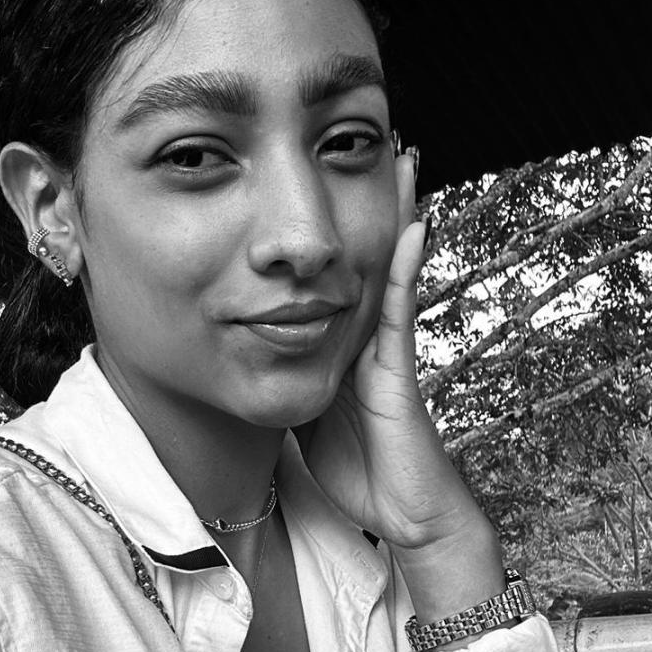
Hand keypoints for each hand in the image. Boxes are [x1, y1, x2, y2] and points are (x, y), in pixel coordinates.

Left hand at [298, 154, 504, 614]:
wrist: (404, 516)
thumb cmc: (357, 474)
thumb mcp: (301, 419)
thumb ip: (280, 385)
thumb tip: (240, 361)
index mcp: (338, 345)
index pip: (325, 274)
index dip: (321, 232)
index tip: (313, 176)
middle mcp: (365, 337)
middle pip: (360, 254)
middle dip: (362, 199)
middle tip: (367, 136)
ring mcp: (386, 350)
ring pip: (386, 266)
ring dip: (393, 211)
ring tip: (398, 153)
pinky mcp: (399, 371)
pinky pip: (400, 310)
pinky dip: (404, 267)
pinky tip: (411, 223)